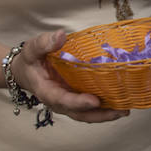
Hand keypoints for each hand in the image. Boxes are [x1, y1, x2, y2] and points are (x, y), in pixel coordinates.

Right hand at [12, 29, 127, 122]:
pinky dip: (105, 108)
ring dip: (106, 114)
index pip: (62, 100)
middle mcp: (58, 101)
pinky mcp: (76, 98)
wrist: (26, 70)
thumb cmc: (30, 60)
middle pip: (79, 113)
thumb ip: (44, 43)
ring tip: (125, 110)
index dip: (78, 102)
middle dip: (99, 115)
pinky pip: (91, 107)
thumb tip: (60, 36)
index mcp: (46, 91)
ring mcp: (69, 101)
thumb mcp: (32, 49)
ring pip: (87, 114)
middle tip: (120, 111)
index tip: (94, 101)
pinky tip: (121, 103)